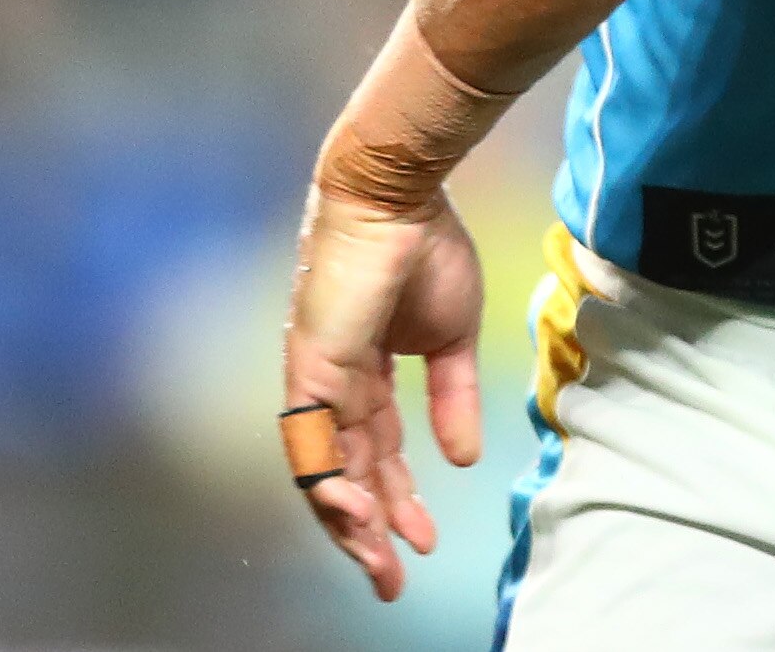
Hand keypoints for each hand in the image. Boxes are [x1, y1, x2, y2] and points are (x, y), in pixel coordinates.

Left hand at [279, 181, 489, 604]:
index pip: (378, 453)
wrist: (399, 197)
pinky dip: (332, 484)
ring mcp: (316, 382)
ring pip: (324, 471)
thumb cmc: (427, 250)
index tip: (426, 540)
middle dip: (371, 530)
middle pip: (348, 474)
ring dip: (349, 522)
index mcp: (366, 375)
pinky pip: (312, 443)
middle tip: (393, 578)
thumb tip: (465, 458)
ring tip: (379, 563)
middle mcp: (333, 387)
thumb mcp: (453, 338)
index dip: (399, 498)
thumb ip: (453, 399)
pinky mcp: (308, 371)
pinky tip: (358, 517)